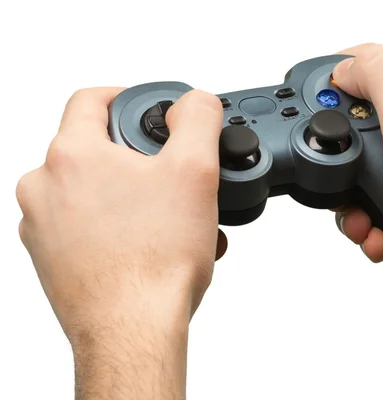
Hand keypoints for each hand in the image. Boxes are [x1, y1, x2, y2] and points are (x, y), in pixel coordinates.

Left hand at [16, 88, 226, 397]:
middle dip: (138, 160)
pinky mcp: (51, 258)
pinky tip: (149, 246)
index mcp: (71, 156)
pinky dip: (116, 228)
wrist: (133, 330)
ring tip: (168, 223)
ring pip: (91, 192)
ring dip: (130, 198)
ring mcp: (43, 226)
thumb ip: (197, 119)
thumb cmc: (154, 262)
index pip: (91, 99)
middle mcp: (44, 188)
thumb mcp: (196, 170)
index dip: (127, 96)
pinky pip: (85, 227)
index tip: (149, 111)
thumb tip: (194, 102)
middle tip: (171, 181)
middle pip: (95, 150)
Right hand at [331, 44, 382, 297]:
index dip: (335, 83)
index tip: (317, 109)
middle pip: (358, 131)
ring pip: (366, 178)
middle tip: (342, 175)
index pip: (369, 68)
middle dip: (340, 161)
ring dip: (353, 205)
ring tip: (361, 219)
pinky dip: (373, 226)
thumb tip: (344, 67)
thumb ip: (374, 72)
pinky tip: (380, 233)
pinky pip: (381, 209)